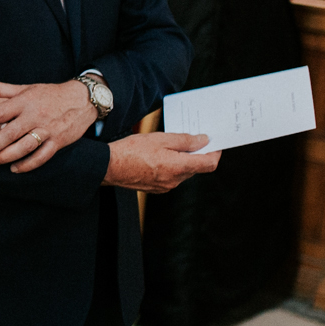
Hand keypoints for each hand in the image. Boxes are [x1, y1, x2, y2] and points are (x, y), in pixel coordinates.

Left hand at [0, 79, 97, 172]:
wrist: (82, 98)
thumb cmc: (48, 94)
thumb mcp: (24, 88)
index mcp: (24, 101)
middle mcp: (34, 115)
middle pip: (9, 133)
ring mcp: (48, 128)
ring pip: (24, 147)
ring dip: (7, 157)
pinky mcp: (59, 141)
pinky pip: (42, 156)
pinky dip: (28, 165)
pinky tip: (15, 169)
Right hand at [103, 133, 219, 191]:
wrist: (109, 167)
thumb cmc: (131, 151)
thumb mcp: (160, 139)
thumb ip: (185, 140)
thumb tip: (203, 140)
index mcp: (179, 167)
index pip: (209, 164)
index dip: (215, 152)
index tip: (214, 142)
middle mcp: (175, 181)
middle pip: (196, 167)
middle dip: (197, 153)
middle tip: (190, 137)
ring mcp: (165, 186)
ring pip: (183, 172)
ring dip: (182, 159)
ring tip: (170, 145)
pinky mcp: (156, 188)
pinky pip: (171, 177)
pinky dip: (171, 166)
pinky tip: (158, 156)